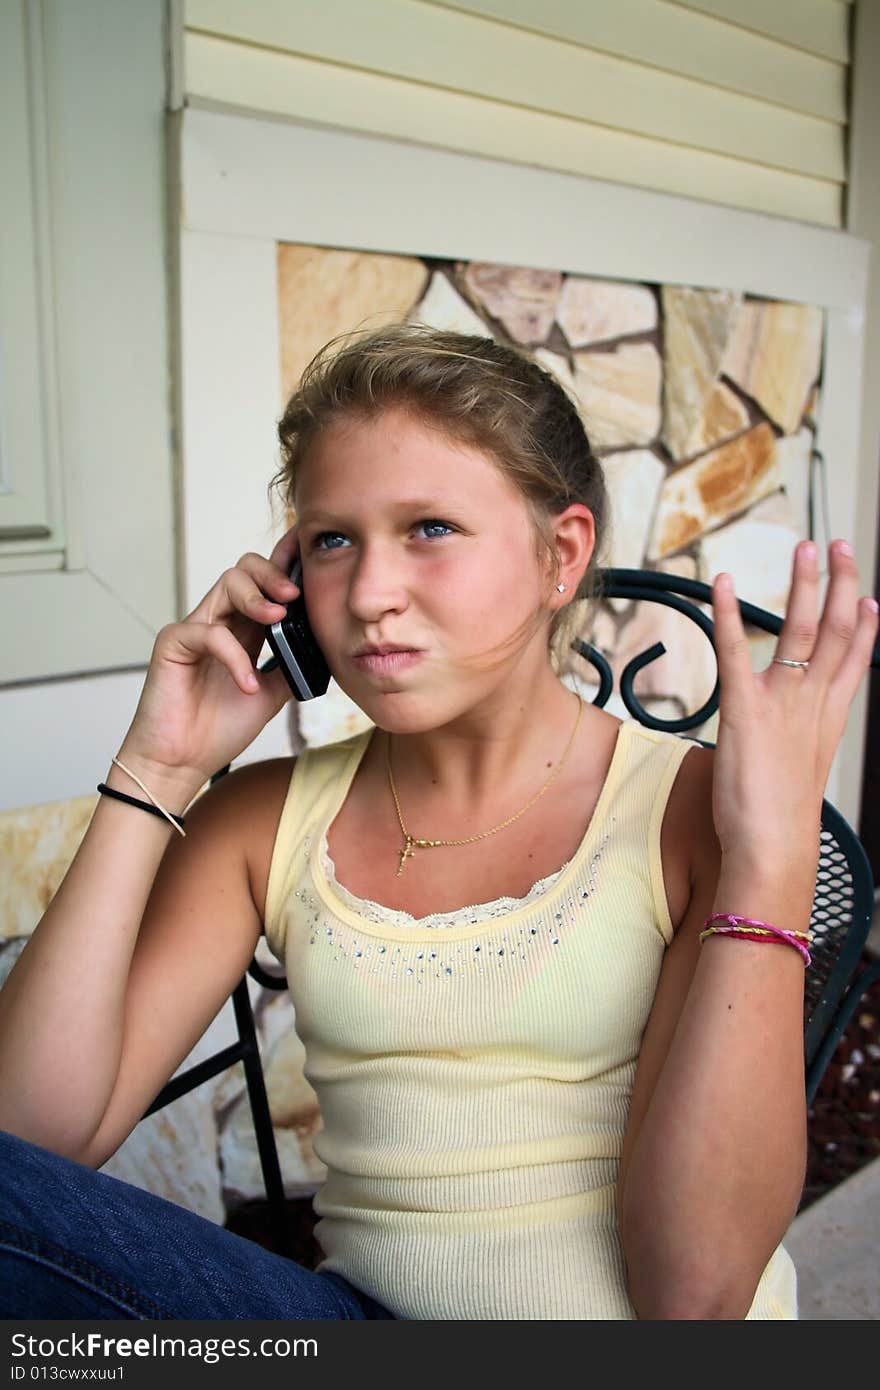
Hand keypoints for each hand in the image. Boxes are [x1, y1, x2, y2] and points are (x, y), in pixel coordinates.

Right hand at [116, 526, 301, 797]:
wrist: (183, 762)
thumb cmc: (219, 729)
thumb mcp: (272, 694)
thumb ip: (291, 665)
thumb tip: (323, 645)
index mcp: (243, 630)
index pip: (264, 584)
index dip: (285, 564)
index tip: (311, 554)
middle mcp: (219, 622)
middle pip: (244, 570)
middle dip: (273, 573)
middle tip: (295, 594)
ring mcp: (194, 629)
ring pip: (226, 584)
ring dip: (257, 597)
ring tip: (278, 619)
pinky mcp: (173, 644)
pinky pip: (208, 633)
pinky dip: (234, 656)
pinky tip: (247, 683)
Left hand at [710, 539, 877, 862]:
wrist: (772, 848)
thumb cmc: (777, 826)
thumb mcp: (796, 780)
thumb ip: (792, 753)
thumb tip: (780, 753)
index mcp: (829, 721)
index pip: (854, 662)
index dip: (864, 627)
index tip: (869, 598)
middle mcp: (812, 703)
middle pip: (836, 631)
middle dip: (840, 583)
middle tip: (837, 546)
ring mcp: (782, 701)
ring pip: (800, 628)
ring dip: (803, 582)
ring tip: (804, 546)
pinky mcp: (743, 706)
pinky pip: (733, 649)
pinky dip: (725, 612)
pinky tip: (720, 581)